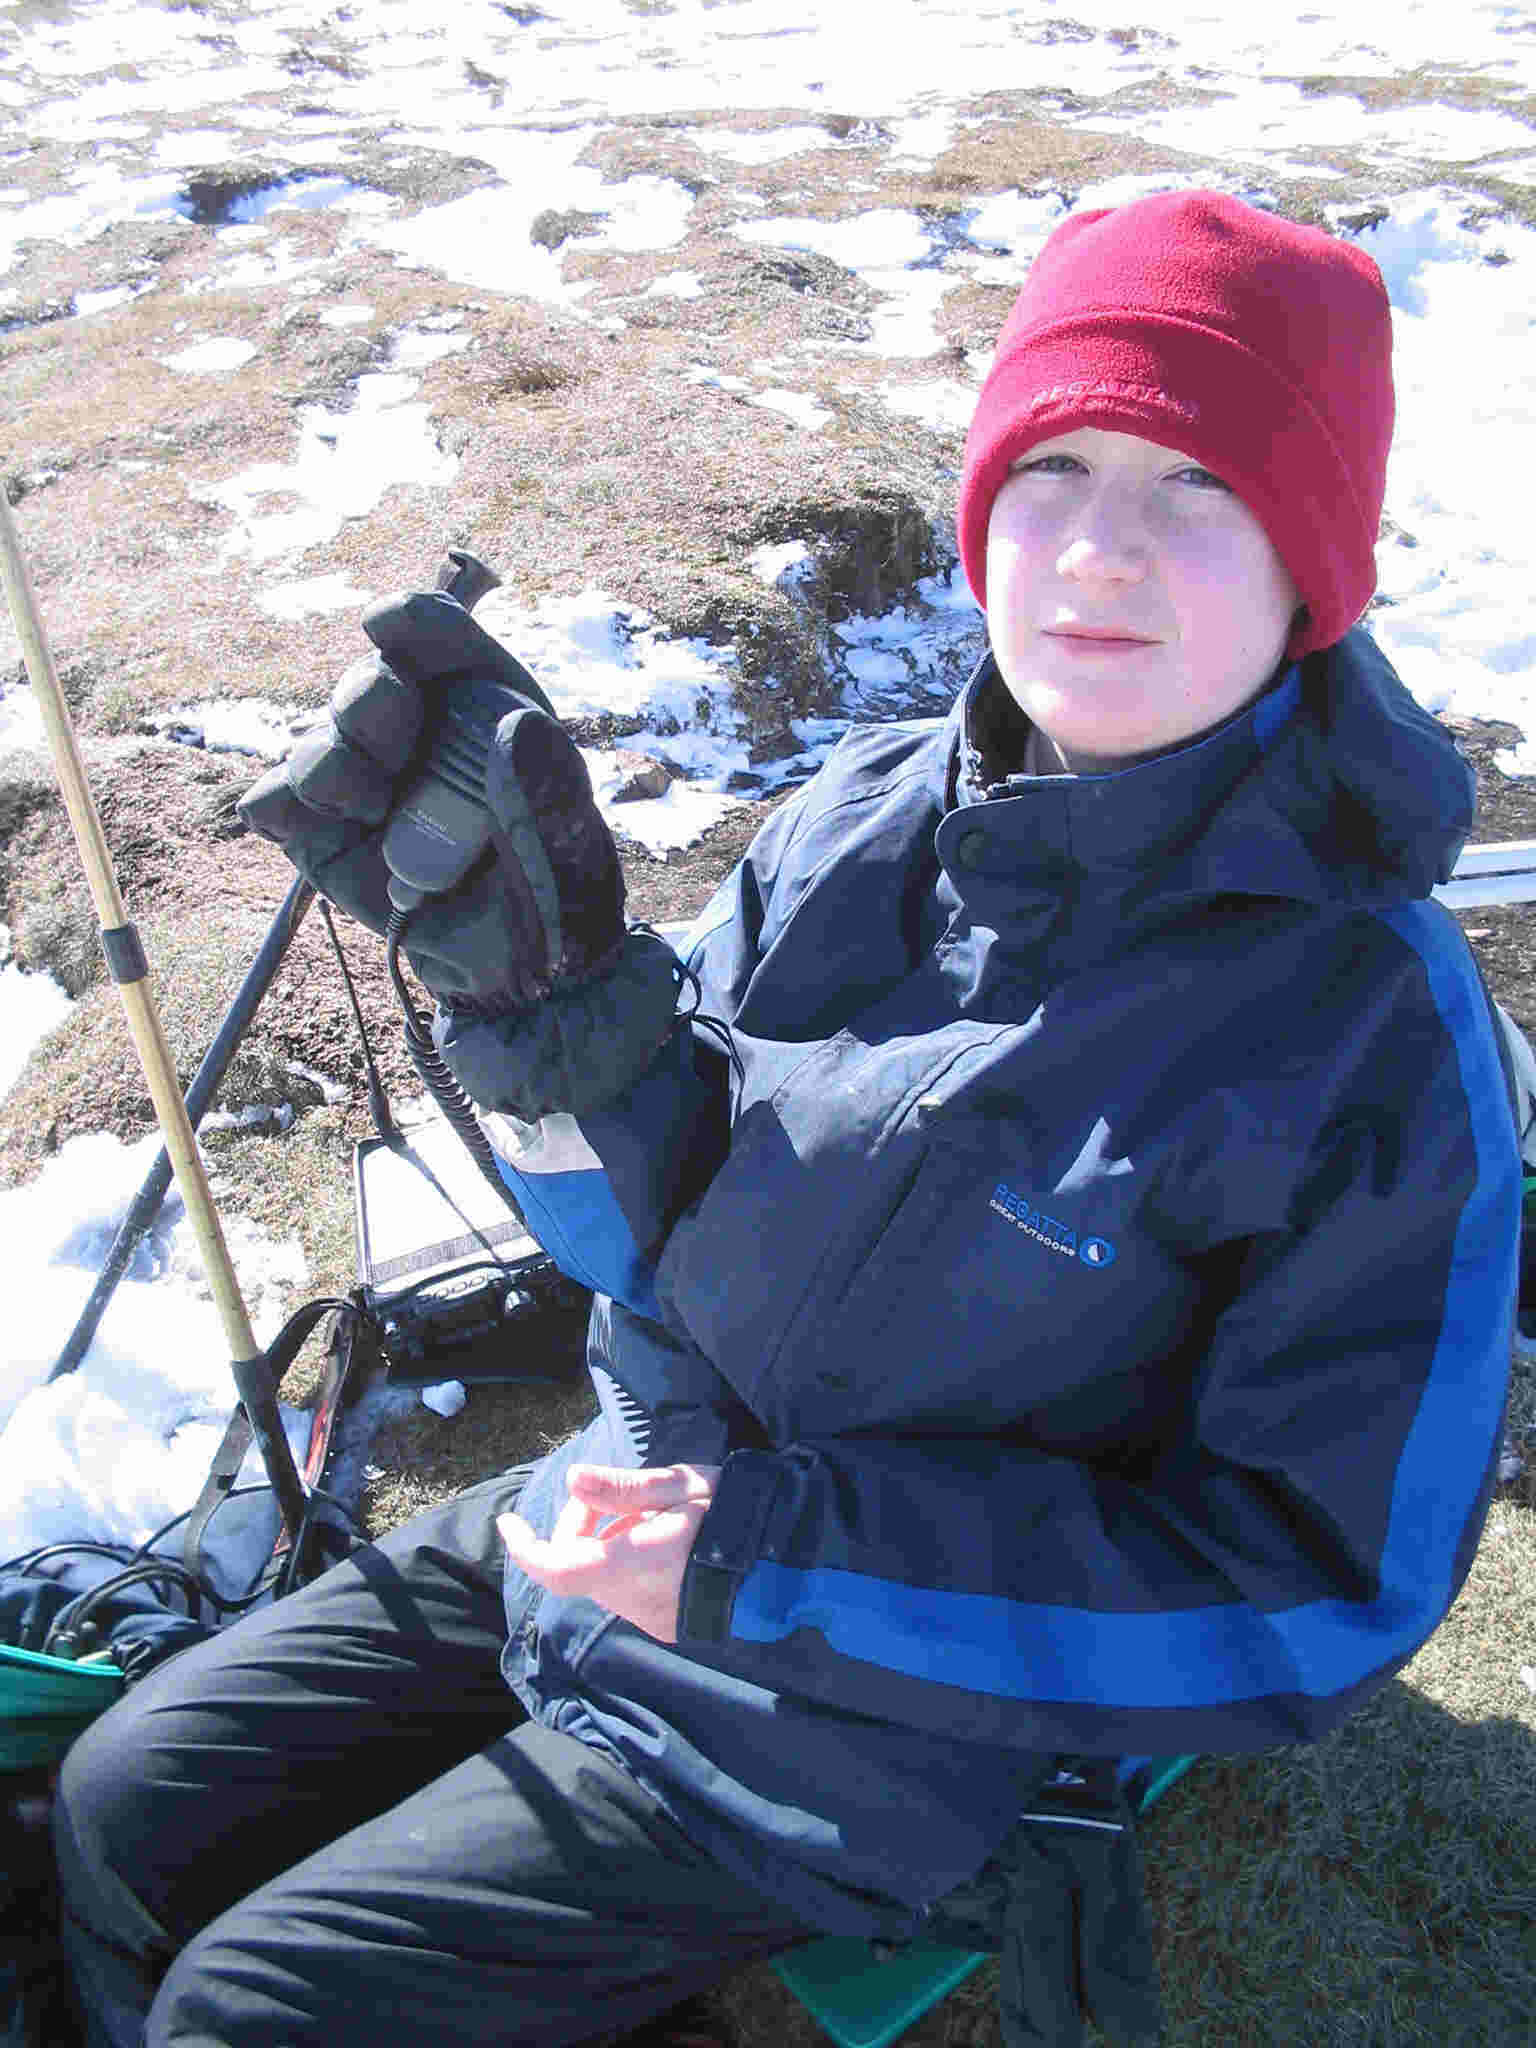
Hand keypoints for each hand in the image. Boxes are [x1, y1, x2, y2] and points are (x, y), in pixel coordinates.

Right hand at [237, 584, 626, 1007]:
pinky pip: (271, 802)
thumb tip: (518, 728)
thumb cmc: (552, 886)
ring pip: (311, 744)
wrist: (518, 964)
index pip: (429, 630)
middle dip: (370, 706)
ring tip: (377, 813)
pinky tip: (342, 834)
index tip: (392, 630)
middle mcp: (409, 725)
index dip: (409, 622)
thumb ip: (548, 784)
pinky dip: (290, 810)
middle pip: (364, 683)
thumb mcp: (569, 838)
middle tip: (397, 758)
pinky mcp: (315, 831)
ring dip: (336, 770)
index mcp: (474, 698)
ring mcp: (358, 776)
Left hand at [497, 1463, 721, 1643]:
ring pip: (601, 1577)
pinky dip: (626, 1562)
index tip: (508, 1522)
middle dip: (583, 1524)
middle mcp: (634, 1599)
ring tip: (650, 1515)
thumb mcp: (684, 1487)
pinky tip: (661, 1539)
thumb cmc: (738, 1517)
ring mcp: (649, 1618)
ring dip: (606, 1542)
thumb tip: (572, 1477)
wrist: (787, 1570)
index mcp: (636, 1563)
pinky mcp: (664, 1625)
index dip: (526, 1547)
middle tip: (619, 1494)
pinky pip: (626, 1590)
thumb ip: (625, 1487)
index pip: (558, 1567)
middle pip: (578, 1564)